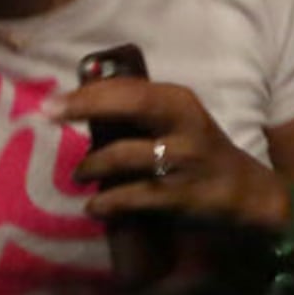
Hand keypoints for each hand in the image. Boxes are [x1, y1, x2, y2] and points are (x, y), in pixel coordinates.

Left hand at [58, 72, 289, 242]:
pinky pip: (130, 197)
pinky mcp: (179, 196)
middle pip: (131, 105)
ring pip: (122, 156)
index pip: (129, 87)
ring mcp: (182, 160)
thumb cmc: (198, 151)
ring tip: (78, 175)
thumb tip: (80, 103)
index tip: (51, 99)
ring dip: (90, 166)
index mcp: (180, 101)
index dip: (88, 90)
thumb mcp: (177, 123)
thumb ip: (139, 112)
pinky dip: (105, 203)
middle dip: (86, 106)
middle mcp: (184, 124)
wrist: (244, 191)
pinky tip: (93, 207)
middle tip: (49, 116)